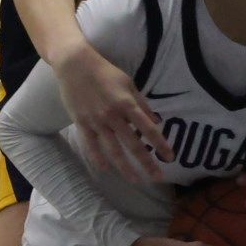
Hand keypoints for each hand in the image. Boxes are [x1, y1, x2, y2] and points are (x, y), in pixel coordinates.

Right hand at [55, 43, 167, 181]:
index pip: (148, 129)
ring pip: (113, 150)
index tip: (171, 158)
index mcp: (127, 104)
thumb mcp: (129, 84)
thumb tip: (156, 122)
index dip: (161, 144)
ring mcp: (96, 121)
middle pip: (134, 144)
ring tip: (136, 180)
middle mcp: (113, 116)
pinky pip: (91, 145)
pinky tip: (106, 170)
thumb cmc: (105, 72)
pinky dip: (98, 159)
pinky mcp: (81, 123)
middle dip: (147, 163)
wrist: (75, 65)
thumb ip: (142, 104)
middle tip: (159, 178)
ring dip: (126, 168)